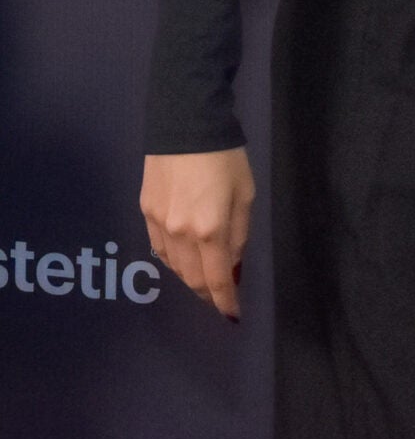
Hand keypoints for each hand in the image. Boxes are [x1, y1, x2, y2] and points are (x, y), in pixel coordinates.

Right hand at [140, 147, 254, 319]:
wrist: (186, 123)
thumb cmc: (226, 157)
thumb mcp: (245, 193)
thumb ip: (239, 233)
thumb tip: (233, 263)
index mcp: (210, 230)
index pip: (216, 280)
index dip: (225, 301)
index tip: (232, 314)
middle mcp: (181, 234)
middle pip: (192, 279)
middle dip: (207, 292)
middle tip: (219, 296)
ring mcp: (158, 224)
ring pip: (174, 267)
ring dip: (190, 276)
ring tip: (203, 275)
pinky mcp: (145, 212)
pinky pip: (160, 249)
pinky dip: (173, 259)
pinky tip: (183, 255)